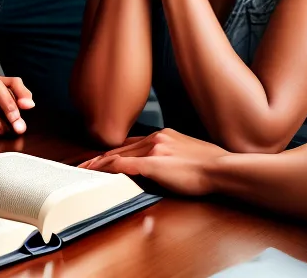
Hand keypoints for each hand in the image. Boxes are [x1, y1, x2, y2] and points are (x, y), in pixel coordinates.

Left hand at [78, 128, 222, 195]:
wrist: (223, 168)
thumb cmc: (211, 164)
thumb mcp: (187, 150)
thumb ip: (171, 153)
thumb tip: (162, 162)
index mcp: (162, 135)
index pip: (130, 144)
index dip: (113, 151)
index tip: (101, 157)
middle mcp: (155, 138)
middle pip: (120, 148)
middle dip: (100, 157)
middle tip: (84, 165)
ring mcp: (154, 149)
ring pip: (119, 155)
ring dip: (99, 163)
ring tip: (85, 169)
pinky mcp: (155, 163)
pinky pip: (126, 165)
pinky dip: (110, 168)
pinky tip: (99, 172)